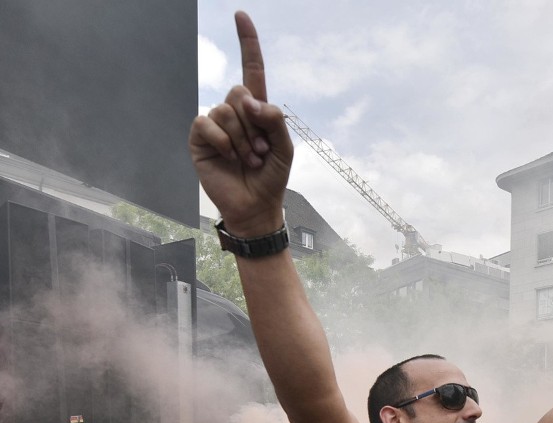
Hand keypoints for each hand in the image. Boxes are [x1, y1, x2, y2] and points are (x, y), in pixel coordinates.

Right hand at [188, 12, 294, 236]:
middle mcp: (234, 112)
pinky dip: (222, 141)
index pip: (251, 69)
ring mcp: (215, 125)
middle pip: (239, 93)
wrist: (255, 206)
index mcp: (256, 110)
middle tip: (260, 152)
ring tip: (248, 160)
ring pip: (225, 111)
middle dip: (254, 126)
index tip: (241, 15)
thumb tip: (249, 100)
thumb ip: (274, 118)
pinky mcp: (200, 139)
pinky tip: (229, 158)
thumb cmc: (271, 178)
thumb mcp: (284, 147)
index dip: (247, 43)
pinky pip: (206, 123)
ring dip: (242, 140)